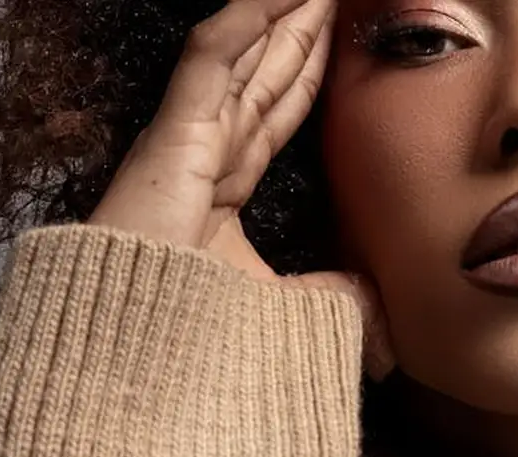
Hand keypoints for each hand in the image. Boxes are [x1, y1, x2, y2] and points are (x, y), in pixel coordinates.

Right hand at [87, 0, 392, 377]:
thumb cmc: (193, 342)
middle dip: (297, 30)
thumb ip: (329, 300)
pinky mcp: (172, 137)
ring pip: (240, 55)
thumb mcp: (280, 314)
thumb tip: (377, 305)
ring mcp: (187, 142)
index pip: (277, 113)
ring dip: (278, 13)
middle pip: (263, 73)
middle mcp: (208, 155)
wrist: (140, 360)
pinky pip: (208, 58)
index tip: (338, 41)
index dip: (306, 74)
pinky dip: (242, 20)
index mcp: (228, 187)